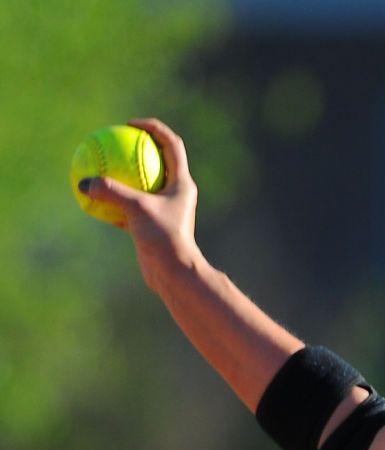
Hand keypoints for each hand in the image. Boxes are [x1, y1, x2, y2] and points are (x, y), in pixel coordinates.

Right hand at [77, 118, 201, 291]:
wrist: (174, 272)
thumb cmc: (164, 238)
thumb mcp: (136, 209)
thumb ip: (111, 192)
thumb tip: (84, 180)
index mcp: (182, 183)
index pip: (171, 145)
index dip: (153, 128)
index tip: (130, 124)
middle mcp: (176, 194)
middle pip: (157, 160)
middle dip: (136, 147)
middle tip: (112, 139)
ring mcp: (164, 209)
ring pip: (140, 185)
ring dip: (121, 176)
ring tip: (98, 166)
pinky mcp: (152, 225)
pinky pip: (128, 207)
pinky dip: (112, 202)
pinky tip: (90, 199)